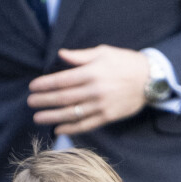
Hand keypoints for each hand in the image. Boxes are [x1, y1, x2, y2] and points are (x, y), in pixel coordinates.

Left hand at [28, 45, 149, 134]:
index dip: (45, 85)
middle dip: (44, 101)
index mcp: (91, 73)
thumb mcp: (103, 52)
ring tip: (38, 118)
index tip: (33, 87)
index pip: (62, 80)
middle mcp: (94, 91)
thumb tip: (61, 55)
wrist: (150, 80)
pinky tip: (58, 129)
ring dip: (53, 116)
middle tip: (30, 103)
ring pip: (72, 113)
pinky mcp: (108, 117)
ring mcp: (101, 106)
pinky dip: (71, 128)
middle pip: (63, 98)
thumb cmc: (125, 63)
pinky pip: (86, 125)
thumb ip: (80, 56)